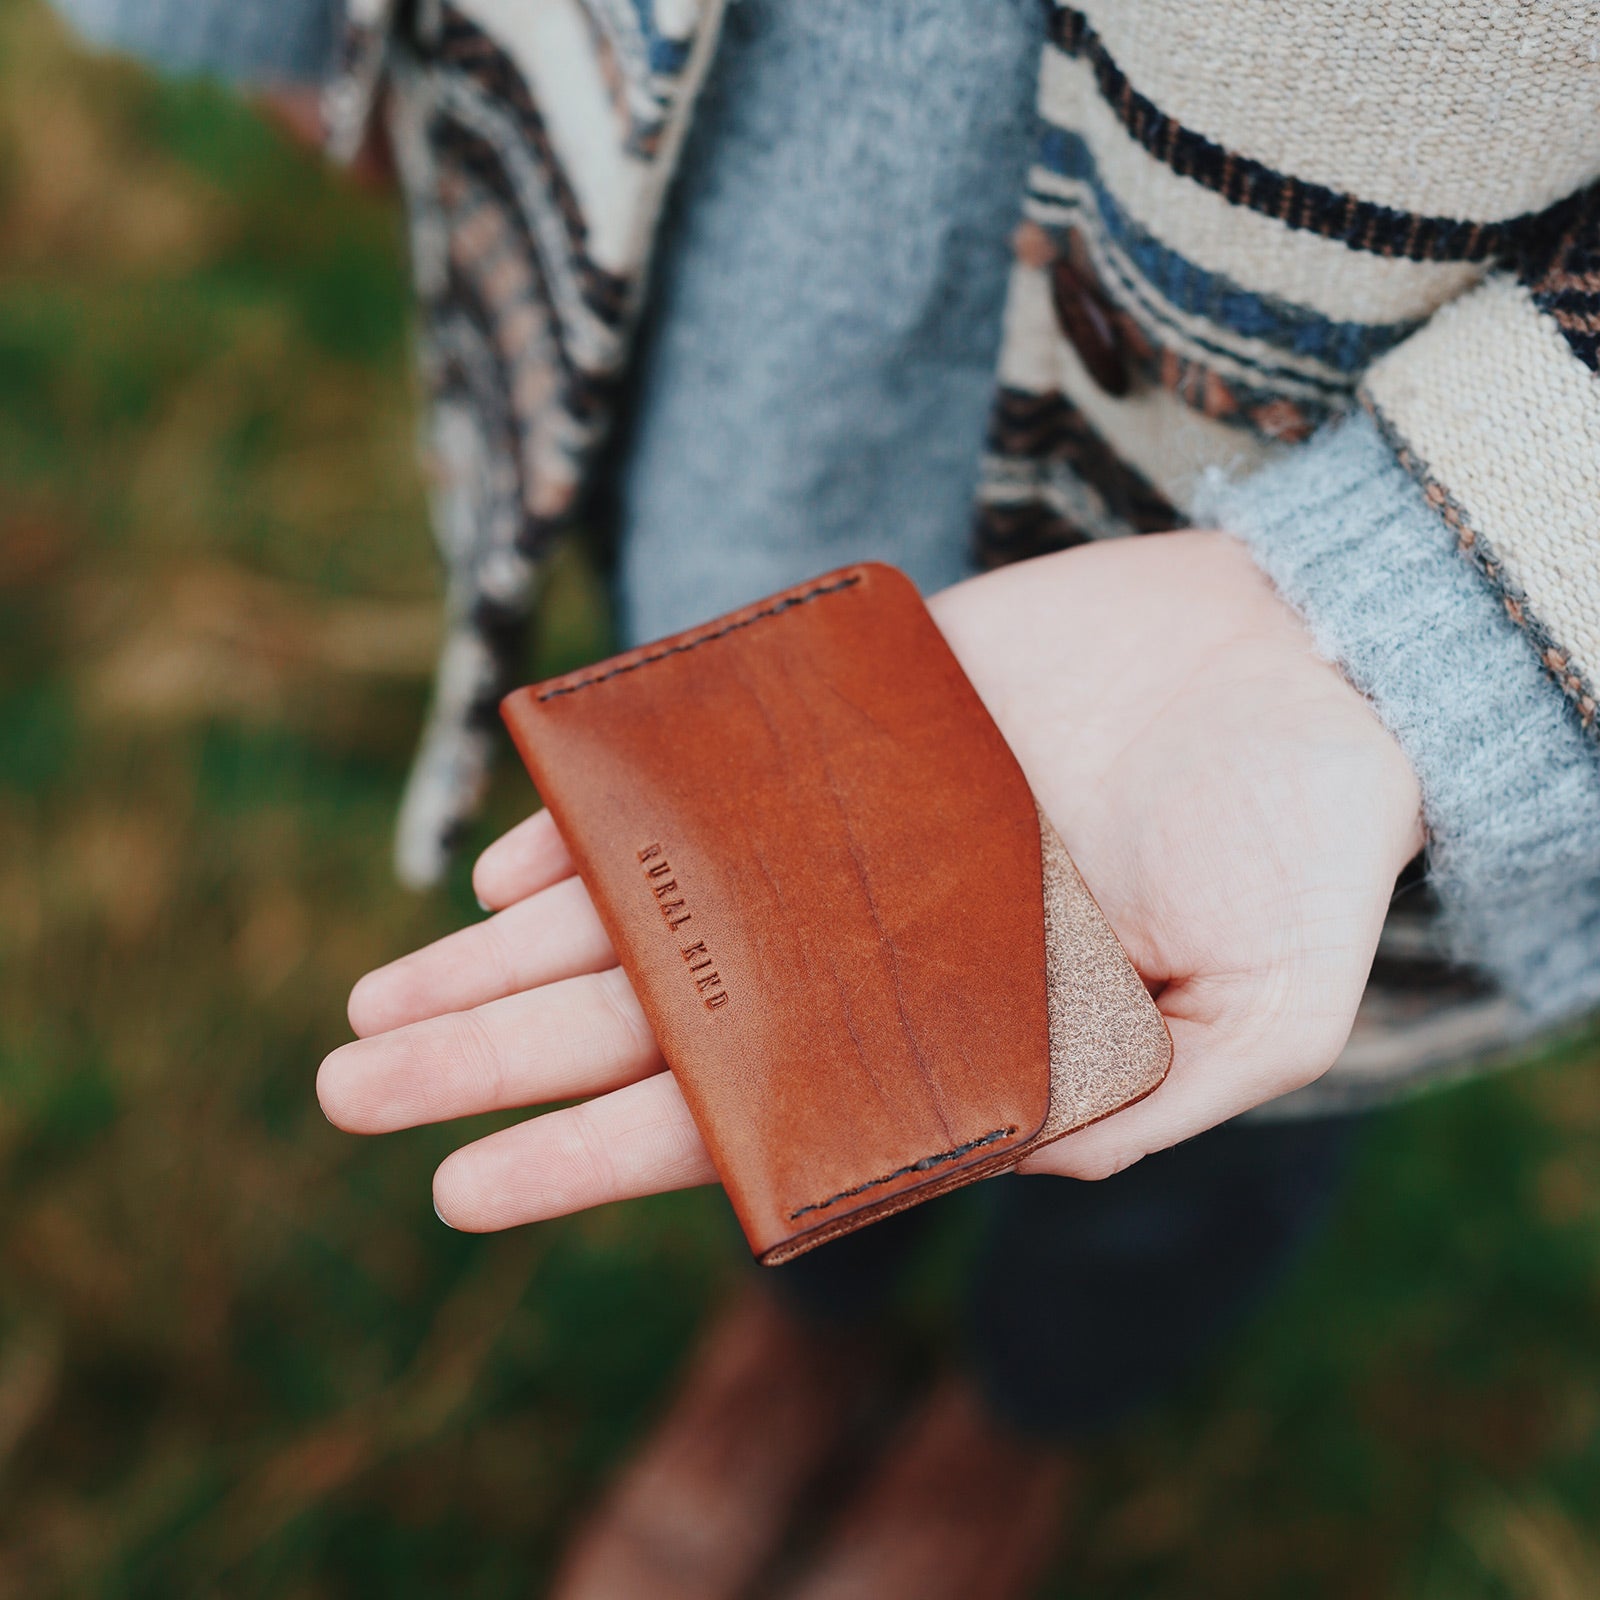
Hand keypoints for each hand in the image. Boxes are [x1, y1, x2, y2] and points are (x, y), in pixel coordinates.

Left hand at [317, 533, 1422, 1225]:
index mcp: (941, 1027)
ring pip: (637, 908)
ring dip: (501, 955)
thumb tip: (999, 1158)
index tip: (461, 1189)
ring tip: (375, 1001)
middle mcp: (867, 940)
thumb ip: (1142, 1101)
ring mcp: (841, 833)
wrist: (1309, 664)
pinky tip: (507, 869)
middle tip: (347, 1084)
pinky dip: (596, 823)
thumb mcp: (1265, 1007)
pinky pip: (689, 785)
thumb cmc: (1306, 841)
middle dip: (490, 1056)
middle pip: (644, 1017)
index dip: (596, 1155)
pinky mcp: (844, 727)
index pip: (736, 1113)